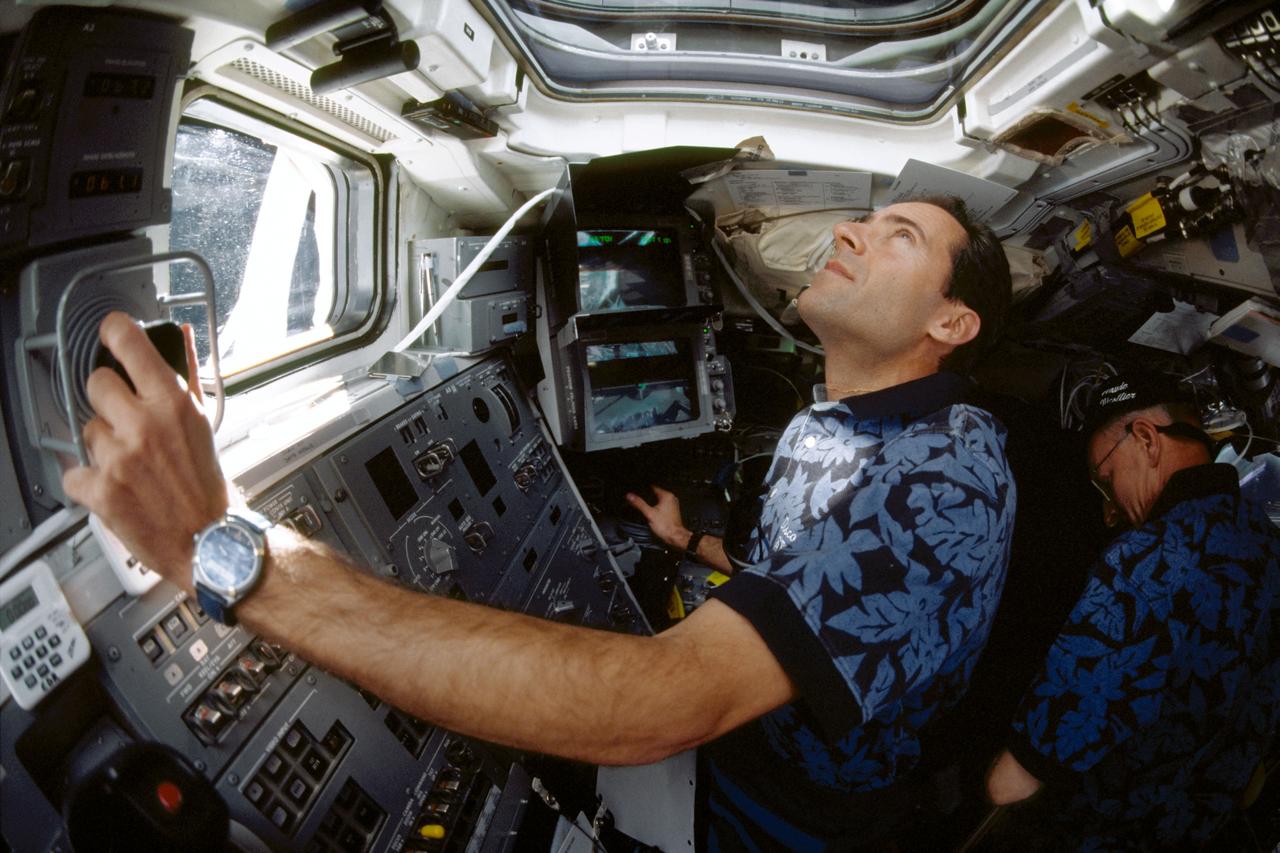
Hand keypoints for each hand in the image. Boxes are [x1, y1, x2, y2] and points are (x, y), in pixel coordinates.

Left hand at [62, 312, 228, 583]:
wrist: (209, 541)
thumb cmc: (208, 486)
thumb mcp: (203, 423)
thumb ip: (188, 375)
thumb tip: (181, 337)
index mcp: (173, 405)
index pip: (130, 344)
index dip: (115, 332)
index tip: (111, 333)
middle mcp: (144, 425)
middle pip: (97, 384)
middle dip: (110, 403)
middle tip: (127, 423)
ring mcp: (119, 457)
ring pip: (87, 431)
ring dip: (103, 446)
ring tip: (130, 465)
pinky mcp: (100, 490)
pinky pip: (73, 472)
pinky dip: (88, 482)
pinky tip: (114, 488)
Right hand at [624, 485, 688, 549]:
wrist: (674, 536)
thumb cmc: (665, 526)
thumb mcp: (649, 513)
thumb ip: (639, 503)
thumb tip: (630, 496)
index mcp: (667, 496)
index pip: (653, 487)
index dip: (644, 489)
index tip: (637, 490)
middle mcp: (671, 498)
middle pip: (656, 493)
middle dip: (647, 495)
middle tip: (638, 497)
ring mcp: (672, 504)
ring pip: (659, 499)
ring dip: (652, 501)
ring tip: (643, 503)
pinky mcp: (672, 511)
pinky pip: (662, 505)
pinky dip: (656, 506)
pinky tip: (651, 510)